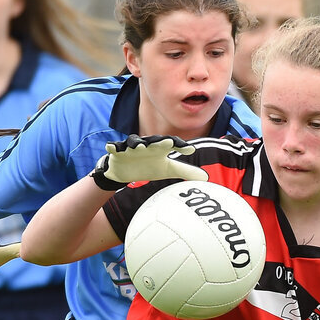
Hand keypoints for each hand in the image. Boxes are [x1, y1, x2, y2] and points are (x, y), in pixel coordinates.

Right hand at [90, 134, 207, 189]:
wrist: (126, 171)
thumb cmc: (149, 166)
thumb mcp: (167, 170)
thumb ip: (185, 171)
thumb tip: (206, 178)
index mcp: (160, 148)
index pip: (172, 144)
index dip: (181, 146)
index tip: (190, 150)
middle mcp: (147, 145)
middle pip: (154, 141)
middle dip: (160, 141)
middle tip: (167, 143)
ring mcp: (131, 147)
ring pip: (134, 142)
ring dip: (137, 143)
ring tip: (140, 146)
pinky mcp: (118, 152)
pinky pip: (115, 147)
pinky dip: (114, 147)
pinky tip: (112, 147)